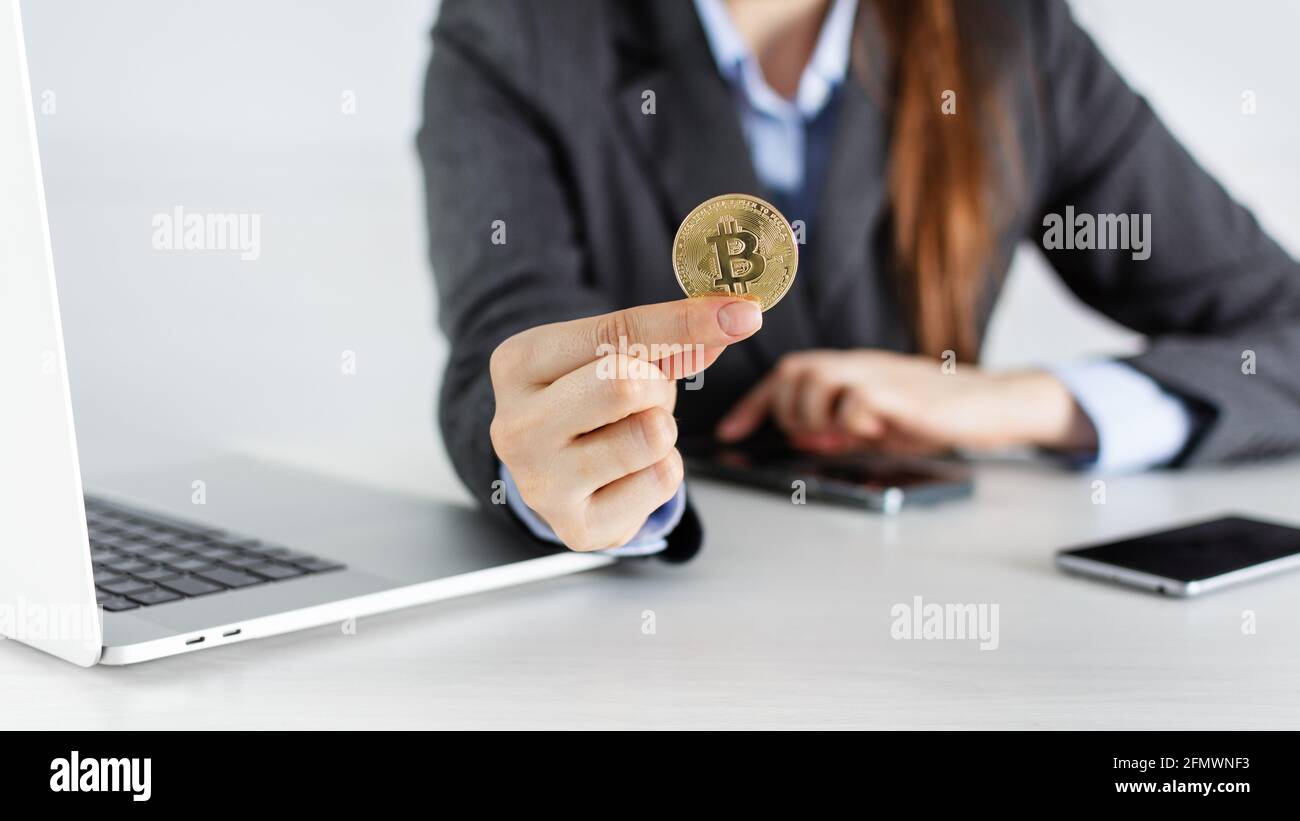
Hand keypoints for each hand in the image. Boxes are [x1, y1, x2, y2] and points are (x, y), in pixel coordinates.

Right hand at [490, 297, 762, 550]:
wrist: (553, 466)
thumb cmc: (585, 397)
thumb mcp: (614, 354)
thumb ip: (668, 338)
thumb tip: (734, 318)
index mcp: (518, 364)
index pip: (616, 331)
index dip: (686, 321)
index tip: (742, 314)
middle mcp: (516, 426)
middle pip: (625, 385)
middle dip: (657, 385)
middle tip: (645, 394)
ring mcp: (541, 484)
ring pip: (650, 436)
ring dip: (663, 428)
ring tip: (635, 432)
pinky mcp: (577, 527)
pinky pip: (661, 482)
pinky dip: (663, 468)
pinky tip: (632, 470)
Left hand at [716, 349, 1096, 455]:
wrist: (993, 403)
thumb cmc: (935, 413)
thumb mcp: (876, 421)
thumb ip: (838, 423)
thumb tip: (801, 436)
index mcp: (849, 369)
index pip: (786, 375)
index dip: (753, 405)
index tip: (730, 434)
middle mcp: (858, 364)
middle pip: (793, 370)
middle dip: (787, 410)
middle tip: (810, 439)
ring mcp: (878, 374)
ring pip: (815, 380)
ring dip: (815, 416)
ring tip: (841, 437)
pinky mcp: (901, 392)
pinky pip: (855, 401)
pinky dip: (853, 422)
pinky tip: (876, 432)